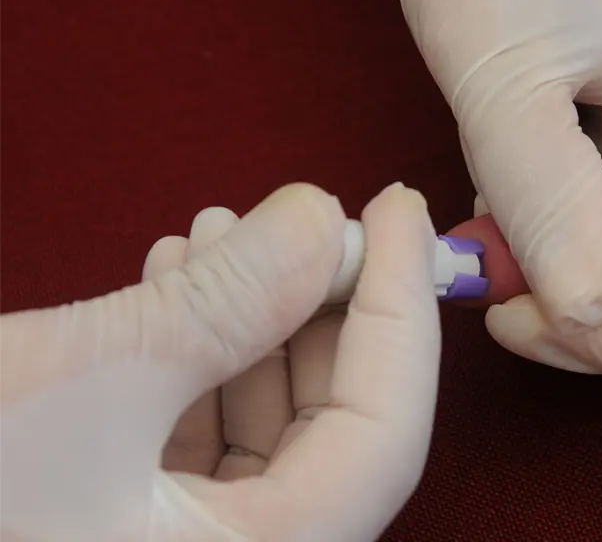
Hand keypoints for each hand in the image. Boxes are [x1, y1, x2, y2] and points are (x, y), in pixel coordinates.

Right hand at [0, 183, 440, 540]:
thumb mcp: (80, 388)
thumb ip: (220, 306)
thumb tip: (320, 220)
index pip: (387, 433)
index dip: (403, 312)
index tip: (397, 210)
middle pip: (339, 427)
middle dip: (324, 311)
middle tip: (303, 222)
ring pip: (275, 427)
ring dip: (258, 324)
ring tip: (220, 239)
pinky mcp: (148, 528)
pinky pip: (213, 437)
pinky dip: (205, 360)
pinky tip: (177, 286)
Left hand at [402, 0, 601, 372]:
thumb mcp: (510, 73)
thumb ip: (549, 195)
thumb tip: (587, 314)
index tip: (514, 321)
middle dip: (568, 285)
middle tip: (484, 268)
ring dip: (544, 246)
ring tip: (488, 193)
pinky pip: (590, 200)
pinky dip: (536, 208)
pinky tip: (499, 168)